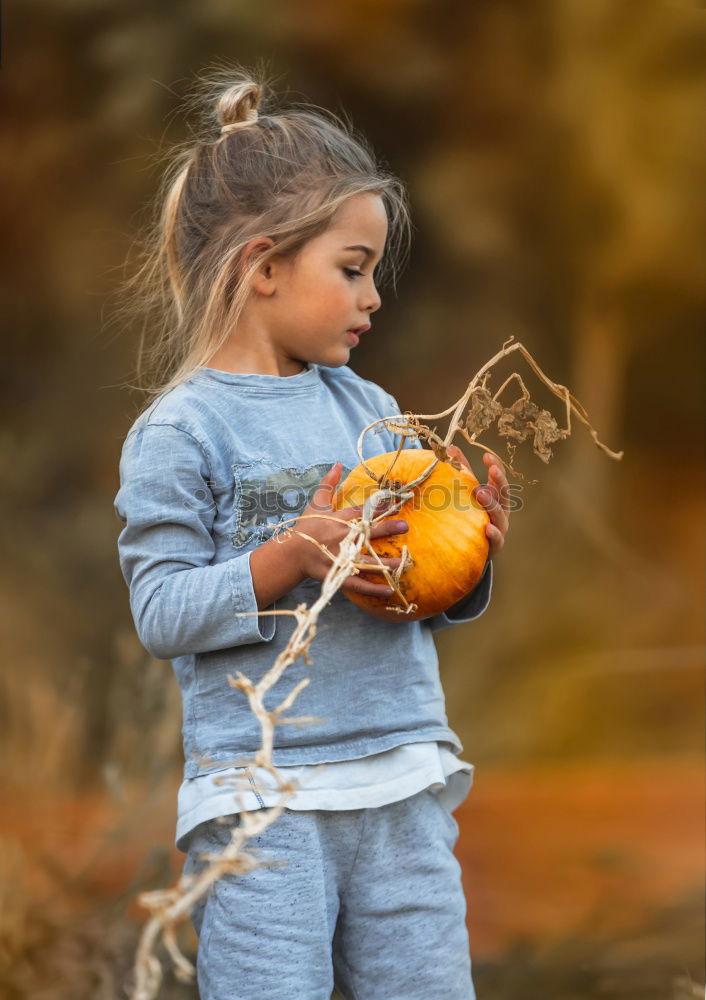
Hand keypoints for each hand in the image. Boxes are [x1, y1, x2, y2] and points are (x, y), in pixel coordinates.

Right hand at [288, 461, 409, 597]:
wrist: (291, 554)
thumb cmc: (306, 527)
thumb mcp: (316, 504)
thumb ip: (328, 483)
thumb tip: (338, 463)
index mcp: (338, 521)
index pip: (360, 513)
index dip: (377, 508)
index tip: (394, 503)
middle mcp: (341, 539)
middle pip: (366, 535)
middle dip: (386, 530)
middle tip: (405, 526)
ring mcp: (340, 559)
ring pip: (366, 562)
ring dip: (385, 564)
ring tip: (404, 564)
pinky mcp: (338, 575)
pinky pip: (358, 584)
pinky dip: (373, 589)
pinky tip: (389, 589)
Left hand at [446, 445, 509, 558]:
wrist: (472, 548)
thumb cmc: (471, 515)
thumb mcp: (467, 492)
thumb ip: (462, 472)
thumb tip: (450, 448)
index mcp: (496, 496)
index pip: (498, 478)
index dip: (495, 466)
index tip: (487, 456)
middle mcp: (501, 510)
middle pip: (504, 493)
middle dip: (499, 480)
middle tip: (492, 469)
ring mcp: (500, 527)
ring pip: (500, 515)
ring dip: (492, 503)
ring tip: (481, 493)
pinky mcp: (495, 544)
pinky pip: (497, 539)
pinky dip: (494, 534)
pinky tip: (487, 528)